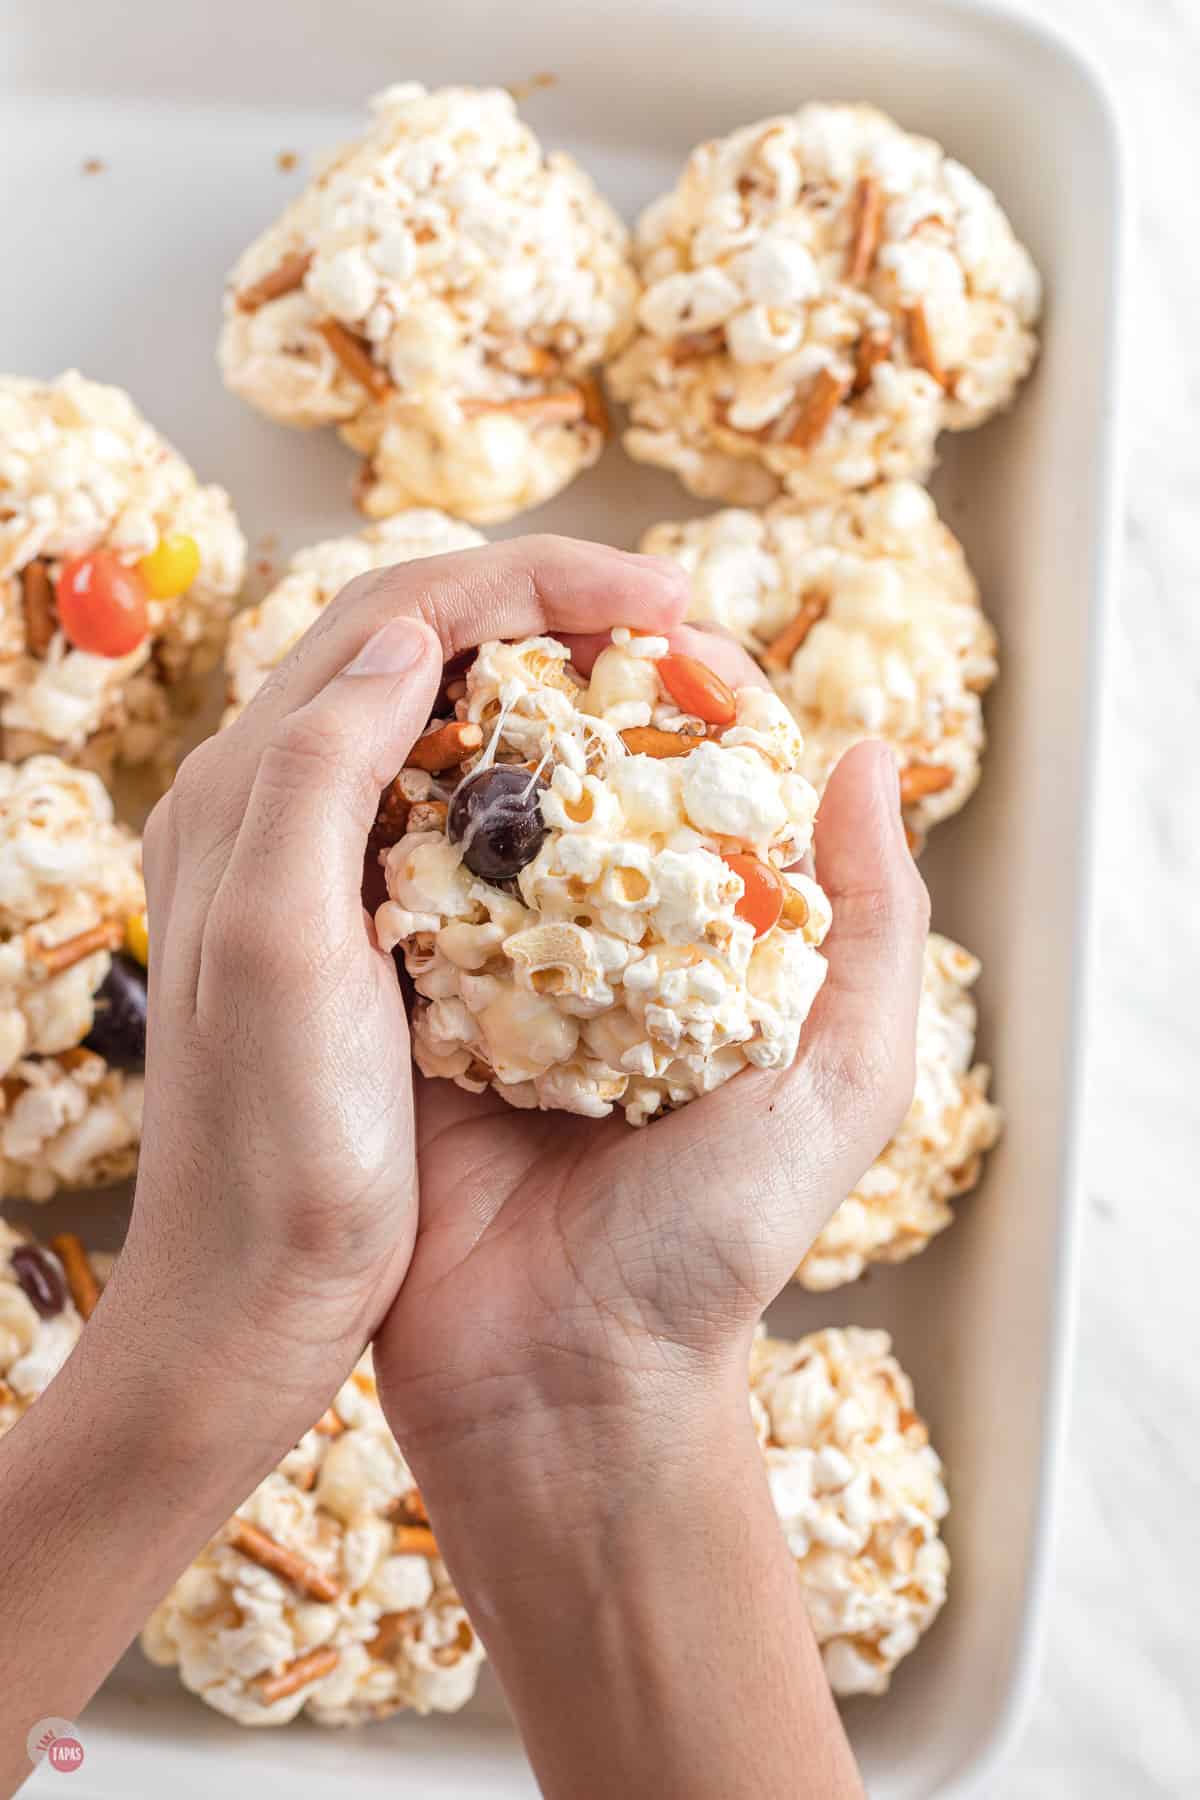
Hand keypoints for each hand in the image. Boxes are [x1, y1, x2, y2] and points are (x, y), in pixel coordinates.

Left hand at [105, 535, 692, 1464]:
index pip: (403, 611)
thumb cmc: (279, 1154)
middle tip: (680, 631)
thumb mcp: (287, 954)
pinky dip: (532, 768)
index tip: (668, 602)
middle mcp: (267, 803)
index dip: (541, 579)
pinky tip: (602, 797)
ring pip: (441, 712)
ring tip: (657, 688)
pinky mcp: (351, 923)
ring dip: (549, 678)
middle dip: (555, 608)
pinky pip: (447, 799)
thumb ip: (318, 774)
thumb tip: (412, 634)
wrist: (250, 1301)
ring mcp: (309, 862)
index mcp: (249, 791)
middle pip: (422, 640)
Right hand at [368, 616, 919, 1799]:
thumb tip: (870, 760)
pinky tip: (373, 756)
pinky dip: (379, 832)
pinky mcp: (395, 1022)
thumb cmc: (711, 1247)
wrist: (563, 1388)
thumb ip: (874, 927)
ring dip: (453, 745)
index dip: (672, 697)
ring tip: (447, 655)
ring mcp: (481, 986)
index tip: (658, 618)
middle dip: (546, 697)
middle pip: (563, 793)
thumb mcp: (839, 1083)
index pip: (680, 793)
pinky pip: (381, 902)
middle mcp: (580, 961)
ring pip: (464, 828)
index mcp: (684, 963)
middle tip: (532, 616)